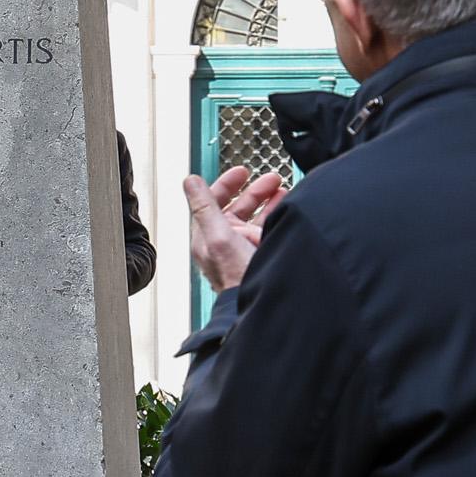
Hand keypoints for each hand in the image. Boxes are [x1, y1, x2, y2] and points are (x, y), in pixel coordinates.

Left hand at [183, 166, 285, 294]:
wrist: (258, 304)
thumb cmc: (237, 277)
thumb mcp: (220, 236)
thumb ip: (205, 207)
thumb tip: (190, 181)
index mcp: (208, 237)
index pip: (214, 201)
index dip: (227, 183)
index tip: (242, 172)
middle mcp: (223, 243)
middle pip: (238, 209)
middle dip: (255, 192)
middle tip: (272, 180)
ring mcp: (241, 252)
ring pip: (254, 220)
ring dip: (268, 205)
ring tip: (283, 194)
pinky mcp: (257, 258)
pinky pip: (266, 233)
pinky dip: (275, 221)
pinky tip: (286, 215)